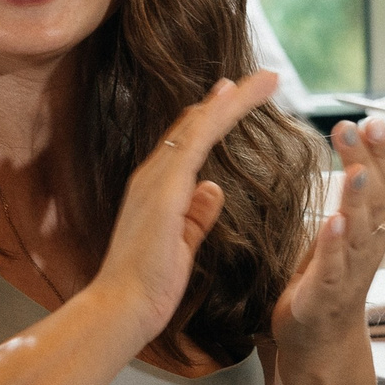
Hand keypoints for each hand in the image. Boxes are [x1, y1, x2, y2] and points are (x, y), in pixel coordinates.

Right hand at [91, 72, 279, 344]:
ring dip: (232, 100)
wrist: (120, 307)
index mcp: (156, 190)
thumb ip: (197, 215)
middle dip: (228, 99)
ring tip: (264, 78)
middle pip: (194, 125)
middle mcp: (151, 175)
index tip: (233, 97)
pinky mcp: (164, 188)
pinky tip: (232, 98)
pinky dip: (215, 116)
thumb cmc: (147, 286)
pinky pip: (193, 141)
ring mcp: (155, 179)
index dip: (211, 117)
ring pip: (197, 125)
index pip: (187, 143)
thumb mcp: (182, 244)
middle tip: (260, 77)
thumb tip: (214, 189)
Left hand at [270, 118, 384, 359]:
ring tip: (356, 170)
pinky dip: (332, 247)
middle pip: (374, 202)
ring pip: (358, 233)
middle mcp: (367, 248)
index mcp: (376, 227)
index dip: (383, 153)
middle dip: (369, 164)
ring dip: (358, 201)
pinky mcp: (322, 296)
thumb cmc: (339, 274)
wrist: (322, 341)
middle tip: (359, 128)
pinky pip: (331, 269)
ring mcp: (347, 273)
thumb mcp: (364, 221)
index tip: (376, 120)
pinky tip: (331, 223)